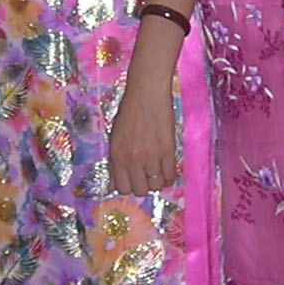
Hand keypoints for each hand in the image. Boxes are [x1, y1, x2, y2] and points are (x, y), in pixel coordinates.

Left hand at [107, 62, 179, 195]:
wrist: (146, 93)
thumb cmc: (129, 112)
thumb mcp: (115, 137)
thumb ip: (115, 161)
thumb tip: (114, 184)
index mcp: (117, 156)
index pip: (121, 188)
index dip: (128, 187)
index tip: (133, 181)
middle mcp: (132, 159)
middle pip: (139, 190)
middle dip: (143, 186)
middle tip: (146, 176)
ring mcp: (151, 156)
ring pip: (155, 186)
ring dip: (157, 181)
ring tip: (157, 171)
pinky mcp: (168, 151)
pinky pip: (169, 176)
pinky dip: (169, 177)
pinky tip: (167, 170)